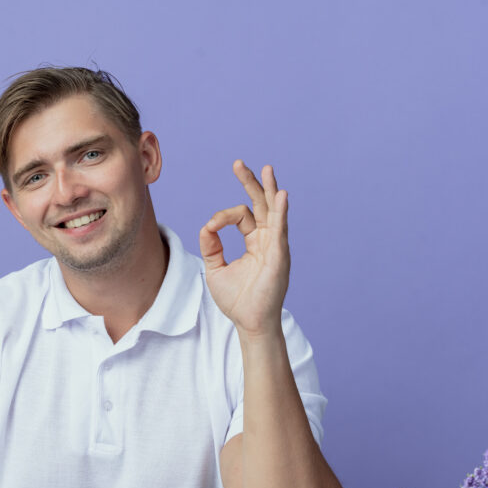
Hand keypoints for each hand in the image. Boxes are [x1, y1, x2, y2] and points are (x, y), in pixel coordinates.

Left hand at [199, 160, 289, 336]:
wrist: (249, 323)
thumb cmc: (236, 300)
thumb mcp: (214, 269)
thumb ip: (210, 246)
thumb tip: (207, 226)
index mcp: (255, 243)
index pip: (241, 217)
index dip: (223, 217)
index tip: (211, 227)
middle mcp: (268, 241)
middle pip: (261, 205)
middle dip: (250, 183)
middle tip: (238, 164)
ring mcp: (275, 247)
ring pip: (273, 212)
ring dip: (269, 189)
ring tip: (267, 169)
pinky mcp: (279, 257)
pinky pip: (280, 230)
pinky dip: (280, 212)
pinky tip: (280, 195)